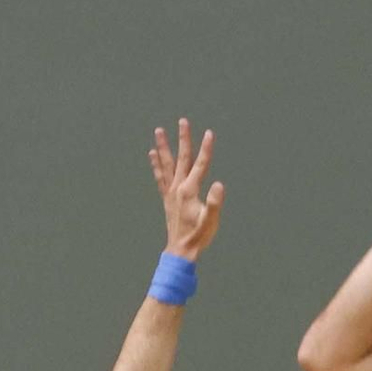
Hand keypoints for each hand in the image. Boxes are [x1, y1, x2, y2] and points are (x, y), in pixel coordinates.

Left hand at [150, 118, 224, 258]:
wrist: (180, 250)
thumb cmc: (198, 236)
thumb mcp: (211, 221)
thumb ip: (214, 203)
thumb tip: (218, 184)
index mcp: (190, 190)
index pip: (200, 164)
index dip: (206, 148)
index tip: (210, 133)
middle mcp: (178, 187)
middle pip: (182, 158)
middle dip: (183, 138)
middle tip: (183, 121)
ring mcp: (170, 192)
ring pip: (167, 163)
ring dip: (164, 146)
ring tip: (159, 131)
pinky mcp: (166, 198)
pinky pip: (160, 176)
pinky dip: (156, 164)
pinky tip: (153, 154)